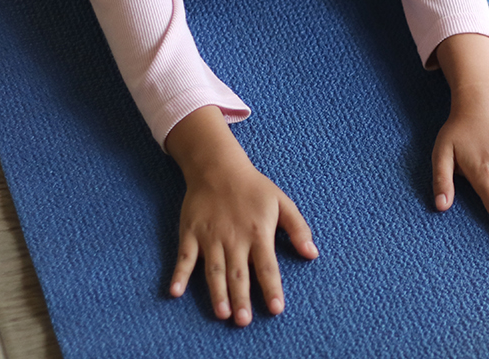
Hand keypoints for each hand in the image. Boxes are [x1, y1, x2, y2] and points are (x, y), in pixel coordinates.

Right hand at [165, 105, 317, 325]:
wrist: (218, 166)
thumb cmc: (253, 187)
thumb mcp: (282, 202)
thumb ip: (298, 228)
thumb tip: (312, 253)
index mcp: (258, 232)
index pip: (267, 266)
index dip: (272, 288)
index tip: (276, 309)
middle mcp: (234, 238)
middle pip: (239, 274)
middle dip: (242, 298)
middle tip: (244, 321)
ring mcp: (210, 237)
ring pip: (214, 270)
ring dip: (217, 292)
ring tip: (222, 313)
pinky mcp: (191, 233)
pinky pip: (184, 257)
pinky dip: (179, 274)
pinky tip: (175, 292)